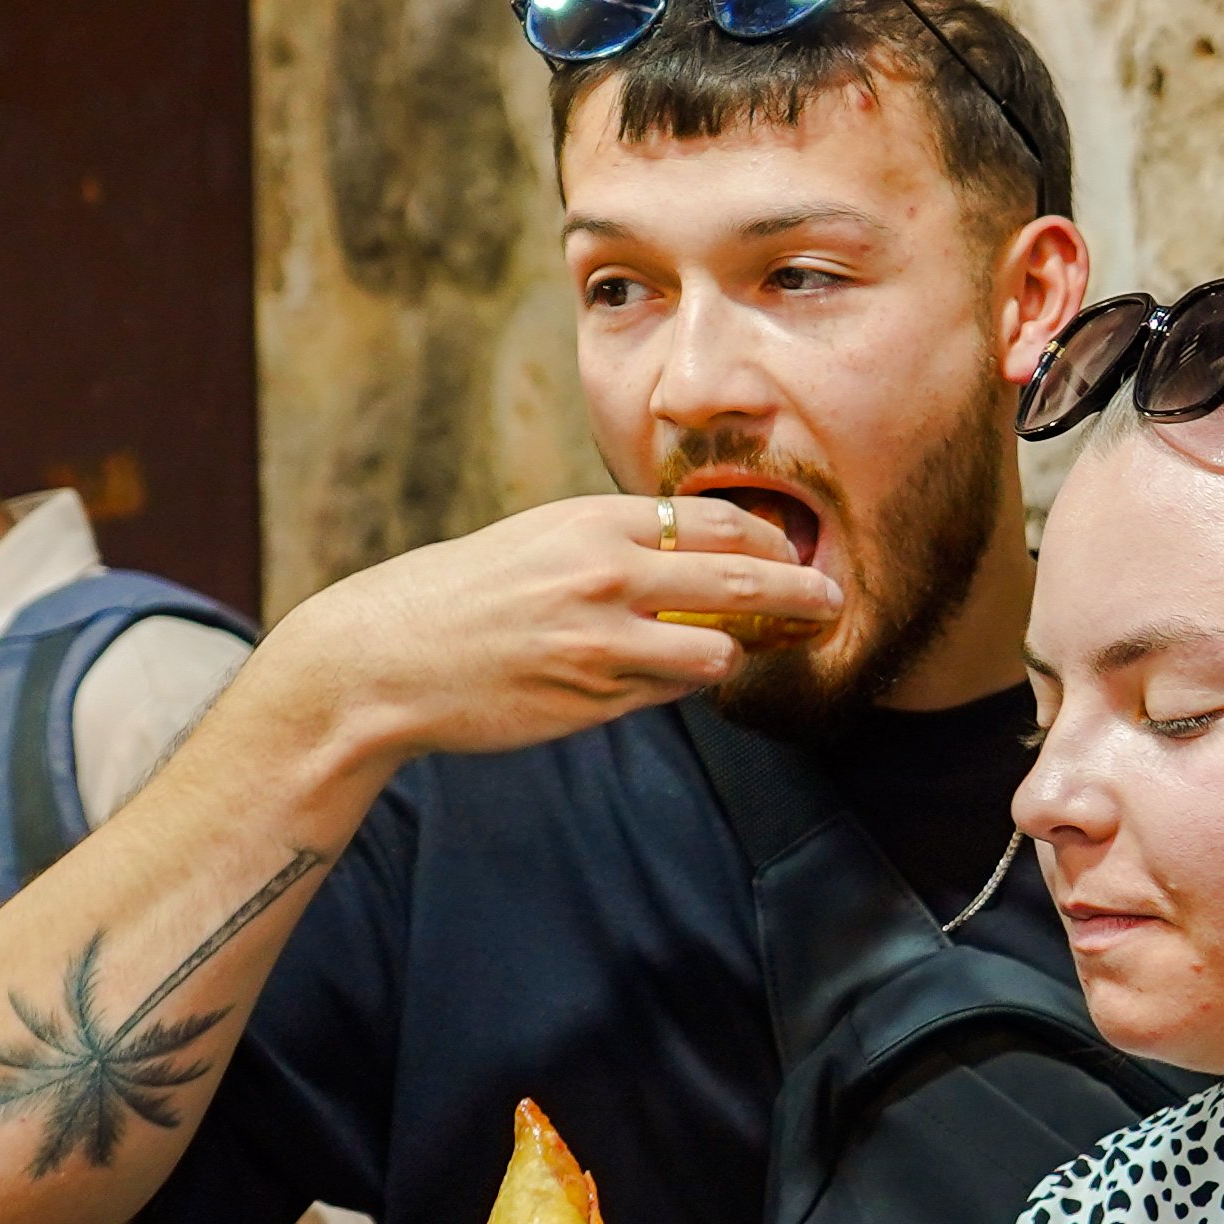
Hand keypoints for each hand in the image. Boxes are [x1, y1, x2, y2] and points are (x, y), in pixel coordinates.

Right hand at [265, 492, 839, 764]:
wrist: (391, 656)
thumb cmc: (471, 593)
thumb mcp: (546, 539)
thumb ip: (622, 546)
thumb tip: (705, 563)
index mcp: (597, 522)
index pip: (719, 522)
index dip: (771, 542)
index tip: (795, 554)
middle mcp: (606, 575)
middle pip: (742, 583)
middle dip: (802, 595)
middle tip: (832, 603)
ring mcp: (602, 643)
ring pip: (715, 653)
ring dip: (735, 654)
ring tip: (742, 651)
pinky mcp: (592, 700)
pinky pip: (665, 695)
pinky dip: (676, 686)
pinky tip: (665, 676)